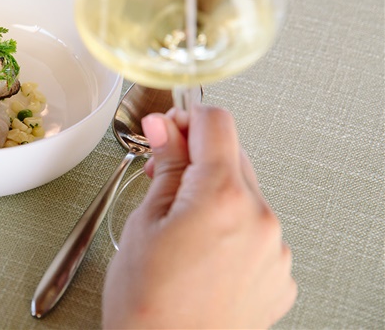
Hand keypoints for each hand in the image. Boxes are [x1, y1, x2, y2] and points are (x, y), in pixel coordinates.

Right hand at [102, 105, 296, 328]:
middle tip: (162, 178)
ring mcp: (275, 250)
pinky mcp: (279, 275)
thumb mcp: (144, 222)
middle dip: (197, 158)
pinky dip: (232, 229)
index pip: (216, 123)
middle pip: (233, 157)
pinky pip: (257, 231)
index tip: (167, 131)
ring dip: (215, 194)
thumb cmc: (147, 304)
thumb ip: (165, 166)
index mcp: (221, 197)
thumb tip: (164, 127)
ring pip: (246, 194)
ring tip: (180, 227)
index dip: (185, 120)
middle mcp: (260, 219)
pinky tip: (202, 253)